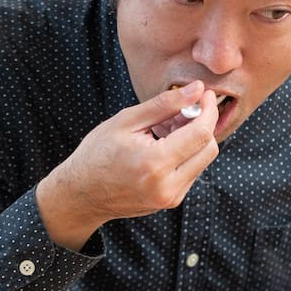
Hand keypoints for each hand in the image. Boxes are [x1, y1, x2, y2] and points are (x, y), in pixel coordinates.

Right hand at [36, 81, 218, 249]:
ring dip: (194, 139)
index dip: (208, 110)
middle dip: (203, 124)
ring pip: (203, 160)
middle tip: (183, 110)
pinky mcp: (171, 201)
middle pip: (209, 148)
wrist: (81, 194)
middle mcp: (168, 186)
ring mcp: (171, 197)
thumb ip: (164, 104)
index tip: (205, 95)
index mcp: (155, 163)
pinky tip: (164, 144)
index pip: (201, 133)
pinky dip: (185, 153)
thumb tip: (196, 90)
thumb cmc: (96, 154)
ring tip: (166, 127)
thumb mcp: (126, 121)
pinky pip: (191, 171)